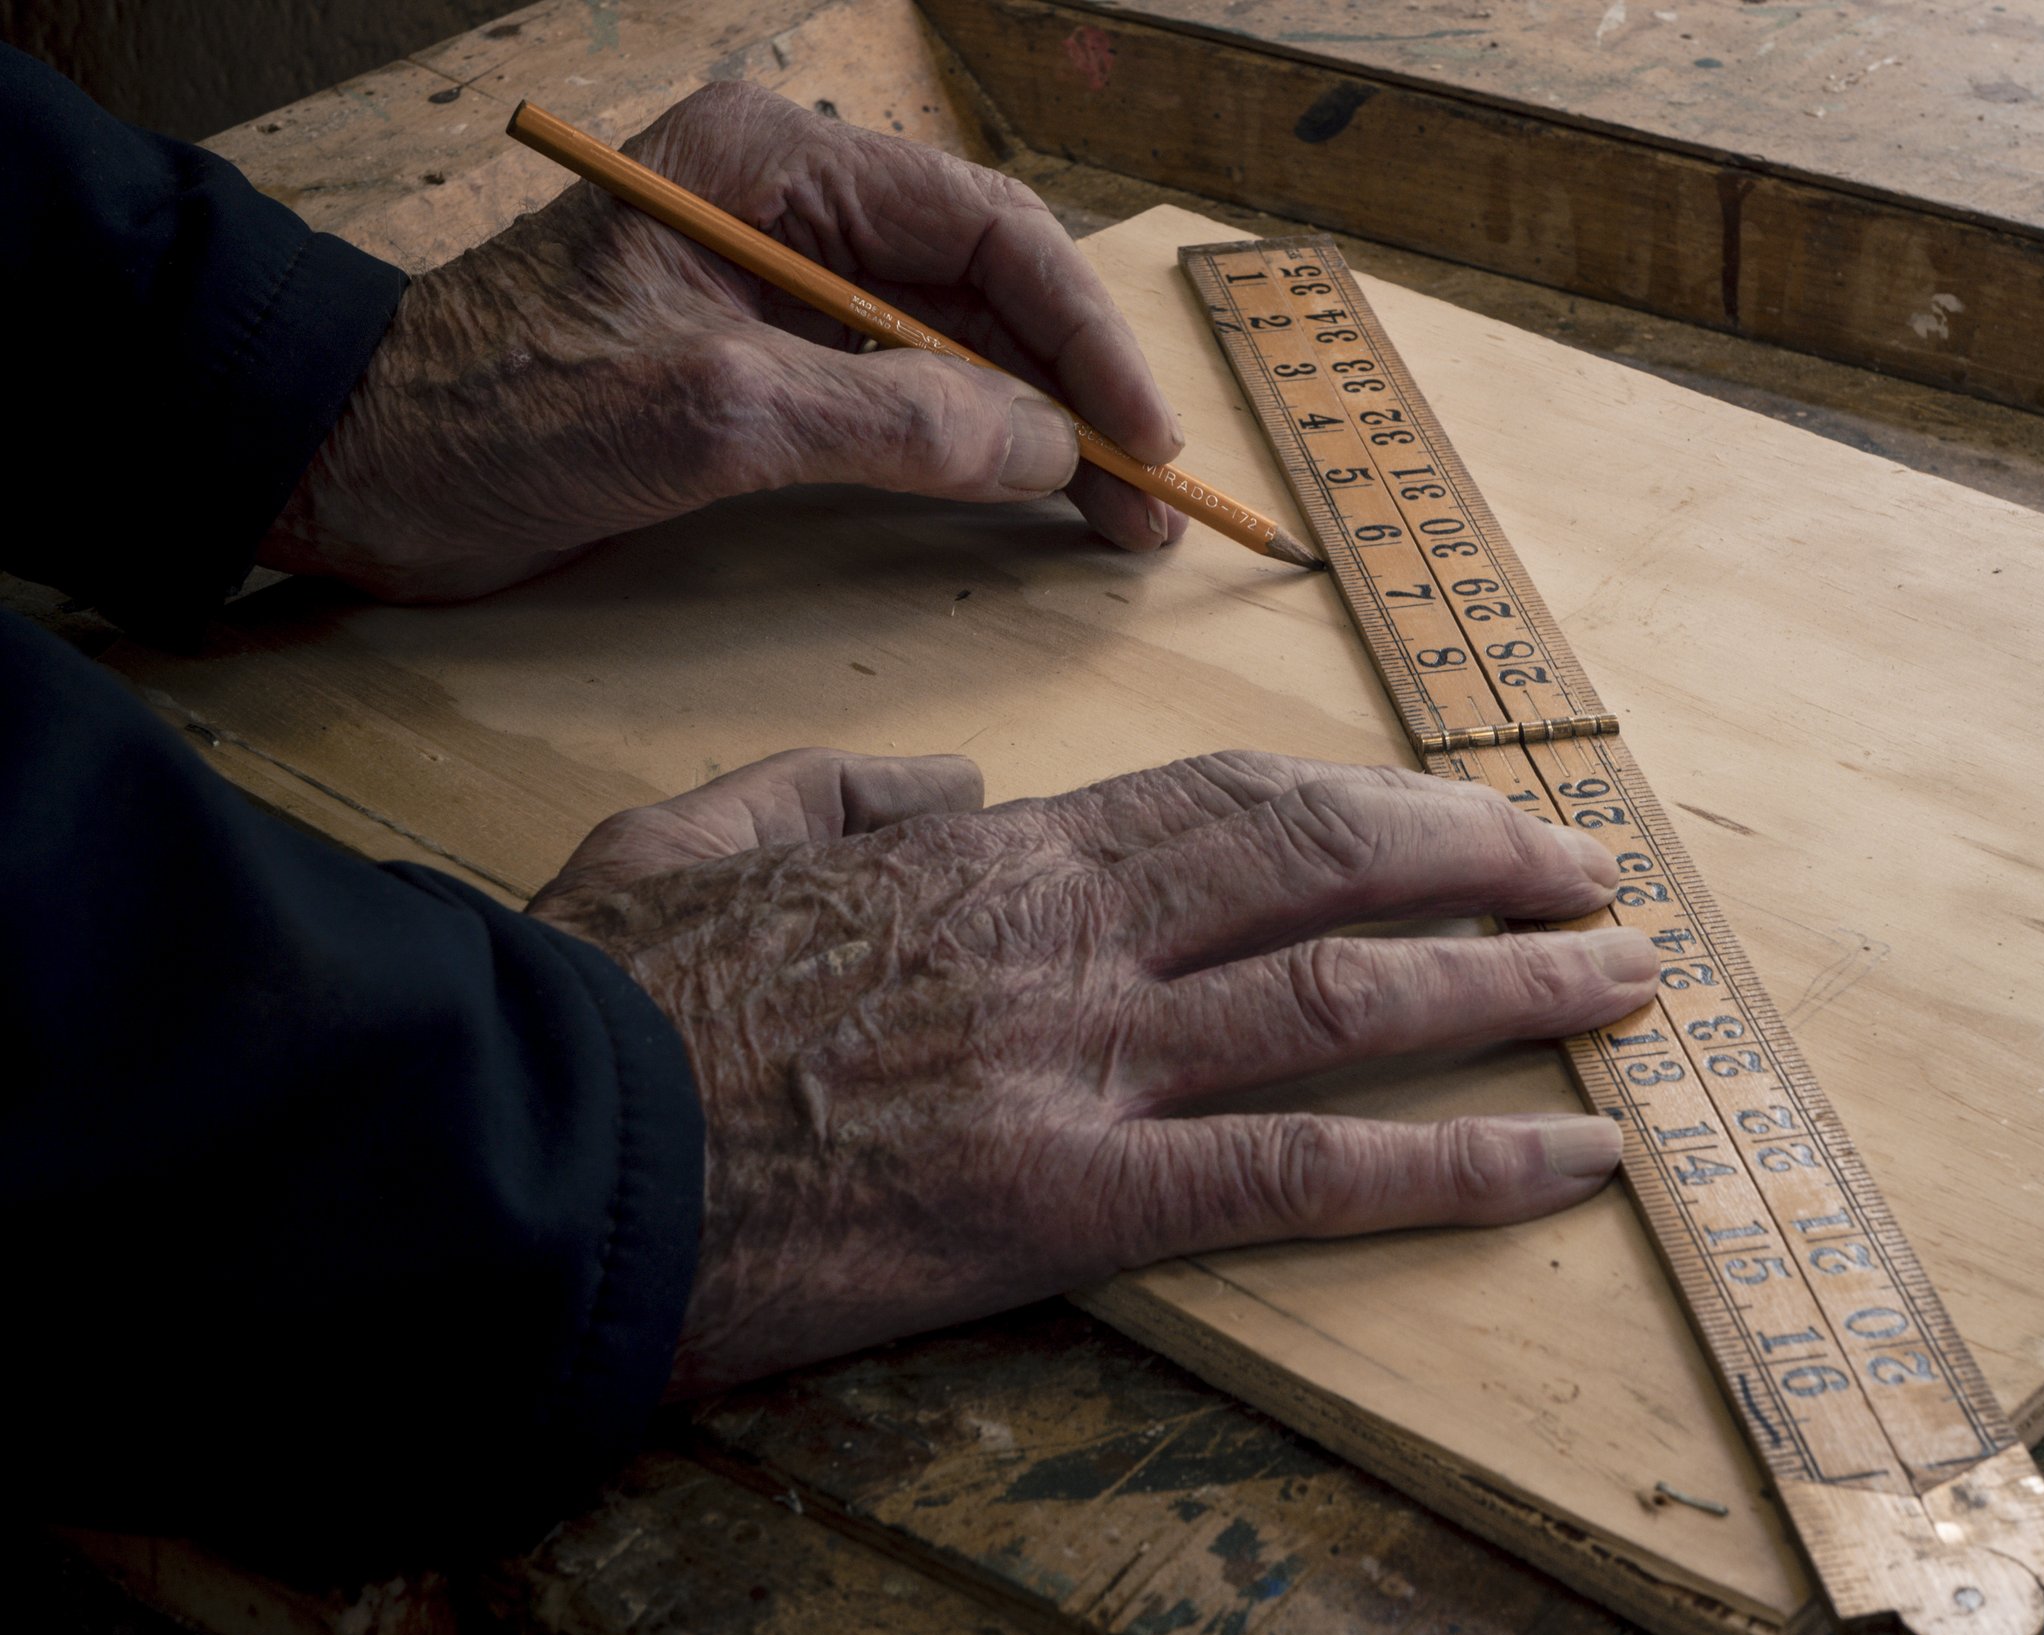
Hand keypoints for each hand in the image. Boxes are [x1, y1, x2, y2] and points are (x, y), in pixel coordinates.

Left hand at [261, 82, 1183, 600]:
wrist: (353, 465)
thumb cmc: (495, 417)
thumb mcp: (709, 417)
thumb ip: (892, 422)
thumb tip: (1049, 447)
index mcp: (773, 165)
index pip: (982, 228)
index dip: (1083, 335)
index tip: (1144, 438)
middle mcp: (788, 205)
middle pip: (984, 284)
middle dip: (1076, 389)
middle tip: (1150, 502)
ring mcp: (775, 283)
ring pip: (953, 342)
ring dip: (1037, 428)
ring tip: (1112, 520)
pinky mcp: (756, 359)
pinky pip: (898, 390)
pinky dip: (968, 448)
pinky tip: (1021, 498)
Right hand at [529, 748, 1655, 1397]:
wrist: (533, 1155)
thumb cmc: (603, 1001)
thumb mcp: (703, 831)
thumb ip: (842, 784)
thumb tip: (949, 776)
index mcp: (985, 851)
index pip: (1221, 802)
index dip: (1362, 804)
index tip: (1448, 815)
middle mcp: (1068, 938)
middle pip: (1322, 865)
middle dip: (1484, 859)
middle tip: (1592, 873)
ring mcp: (1079, 1064)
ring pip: (1347, 997)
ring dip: (1515, 985)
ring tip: (1629, 984)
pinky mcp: (1066, 1202)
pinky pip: (1297, 1171)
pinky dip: (1452, 1162)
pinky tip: (1565, 1159)